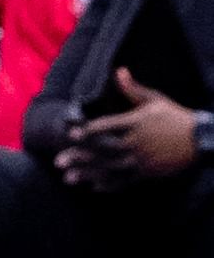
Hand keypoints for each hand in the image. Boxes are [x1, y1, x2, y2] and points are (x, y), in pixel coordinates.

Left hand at [58, 70, 200, 189]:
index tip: (70, 134)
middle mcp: (137, 143)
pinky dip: (110, 185)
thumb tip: (119, 70)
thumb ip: (132, 88)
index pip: (108, 126)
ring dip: (89, 174)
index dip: (88, 130)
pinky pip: (127, 181)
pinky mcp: (149, 173)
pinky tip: (93, 187)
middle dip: (81, 156)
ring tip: (68, 178)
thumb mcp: (154, 100)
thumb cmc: (174, 117)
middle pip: (105, 150)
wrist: (201, 140)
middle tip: (58, 161)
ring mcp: (143, 160)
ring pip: (112, 168)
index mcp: (135, 123)